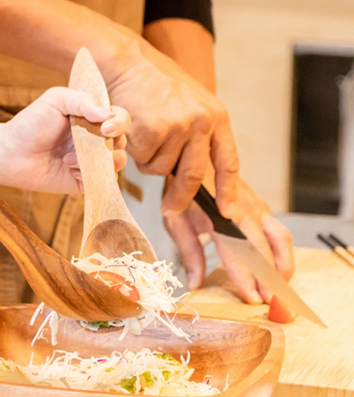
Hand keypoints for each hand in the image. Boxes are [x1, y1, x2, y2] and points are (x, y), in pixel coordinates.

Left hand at [0, 86, 128, 192]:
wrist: (12, 153)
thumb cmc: (32, 123)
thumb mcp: (56, 100)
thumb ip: (83, 100)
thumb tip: (108, 114)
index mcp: (92, 117)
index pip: (120, 118)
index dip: (120, 122)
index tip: (105, 127)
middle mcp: (96, 138)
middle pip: (122, 141)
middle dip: (108, 143)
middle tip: (85, 143)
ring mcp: (92, 160)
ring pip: (118, 162)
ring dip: (97, 160)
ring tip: (69, 157)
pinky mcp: (86, 180)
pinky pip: (103, 180)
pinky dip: (88, 174)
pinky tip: (68, 167)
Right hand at [104, 42, 238, 214]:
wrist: (125, 60)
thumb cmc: (153, 81)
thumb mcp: (189, 101)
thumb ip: (199, 132)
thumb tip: (200, 173)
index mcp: (215, 115)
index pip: (228, 161)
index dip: (228, 190)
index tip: (227, 212)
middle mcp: (201, 121)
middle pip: (194, 175)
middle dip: (180, 197)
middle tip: (170, 209)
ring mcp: (177, 126)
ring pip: (161, 168)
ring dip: (148, 160)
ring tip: (142, 132)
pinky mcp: (153, 130)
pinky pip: (142, 159)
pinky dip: (133, 150)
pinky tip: (131, 128)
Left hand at [163, 177, 293, 301]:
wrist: (194, 158)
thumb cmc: (183, 190)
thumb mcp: (175, 219)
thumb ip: (189, 252)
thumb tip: (195, 283)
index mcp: (218, 216)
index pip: (236, 254)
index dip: (246, 278)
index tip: (252, 299)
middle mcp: (242, 210)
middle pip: (263, 250)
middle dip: (269, 279)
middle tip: (272, 302)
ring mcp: (256, 206)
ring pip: (281, 239)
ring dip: (284, 266)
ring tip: (280, 288)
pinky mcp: (262, 204)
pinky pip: (280, 231)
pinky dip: (284, 252)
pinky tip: (279, 269)